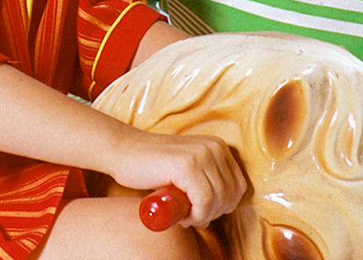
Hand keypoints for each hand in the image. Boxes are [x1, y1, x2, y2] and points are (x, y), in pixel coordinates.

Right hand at [105, 129, 245, 227]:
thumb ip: (207, 180)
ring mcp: (201, 154)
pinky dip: (196, 215)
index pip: (238, 186)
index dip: (223, 206)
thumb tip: (219, 212)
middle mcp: (213, 147)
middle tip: (191, 216)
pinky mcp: (186, 165)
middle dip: (213, 213)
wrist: (123, 151)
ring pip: (218, 200)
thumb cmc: (153, 165)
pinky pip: (204, 201)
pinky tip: (182, 216)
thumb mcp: (189, 167)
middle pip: (230, 195)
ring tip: (184, 215)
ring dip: (203, 216)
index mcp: (218, 146)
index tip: (202, 211)